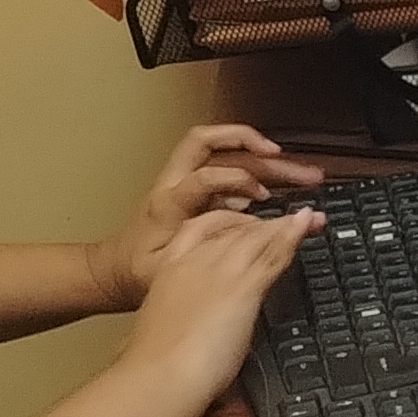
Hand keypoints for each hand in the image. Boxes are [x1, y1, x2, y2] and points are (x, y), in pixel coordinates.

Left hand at [92, 125, 325, 308]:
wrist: (114, 271)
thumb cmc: (138, 272)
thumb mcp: (169, 269)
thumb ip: (208, 248)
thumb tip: (250, 233)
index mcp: (168, 201)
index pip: (203, 174)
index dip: (236, 179)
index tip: (263, 194)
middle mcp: (176, 183)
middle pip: (215, 144)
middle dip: (259, 150)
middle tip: (299, 170)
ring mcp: (186, 184)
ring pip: (228, 155)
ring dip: (266, 162)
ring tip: (303, 175)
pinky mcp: (197, 193)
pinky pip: (230, 172)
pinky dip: (258, 175)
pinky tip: (279, 191)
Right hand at [120, 203, 317, 403]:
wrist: (157, 375)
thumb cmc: (156, 362)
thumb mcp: (170, 325)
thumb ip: (187, 313)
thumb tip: (200, 324)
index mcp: (169, 269)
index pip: (201, 230)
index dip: (228, 222)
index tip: (247, 222)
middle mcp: (192, 262)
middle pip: (232, 229)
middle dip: (263, 223)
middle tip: (289, 219)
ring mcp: (217, 271)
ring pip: (256, 237)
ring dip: (286, 226)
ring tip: (311, 218)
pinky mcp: (240, 287)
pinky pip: (272, 255)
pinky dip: (292, 237)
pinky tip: (307, 226)